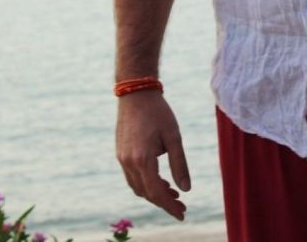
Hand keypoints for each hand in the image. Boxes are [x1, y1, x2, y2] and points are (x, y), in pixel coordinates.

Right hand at [116, 90, 190, 219]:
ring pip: (137, 187)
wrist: (136, 92)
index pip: (156, 192)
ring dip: (154, 193)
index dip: (169, 206)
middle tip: (181, 206)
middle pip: (146, 193)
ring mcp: (122, 158)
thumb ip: (179, 164)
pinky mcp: (120, 153)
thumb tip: (186, 189)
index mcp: (142, 159)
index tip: (182, 213)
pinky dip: (146, 183)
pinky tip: (159, 180)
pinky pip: (132, 177)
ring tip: (172, 193)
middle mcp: (128, 162)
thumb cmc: (158, 112)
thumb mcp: (173, 136)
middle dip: (163, 202)